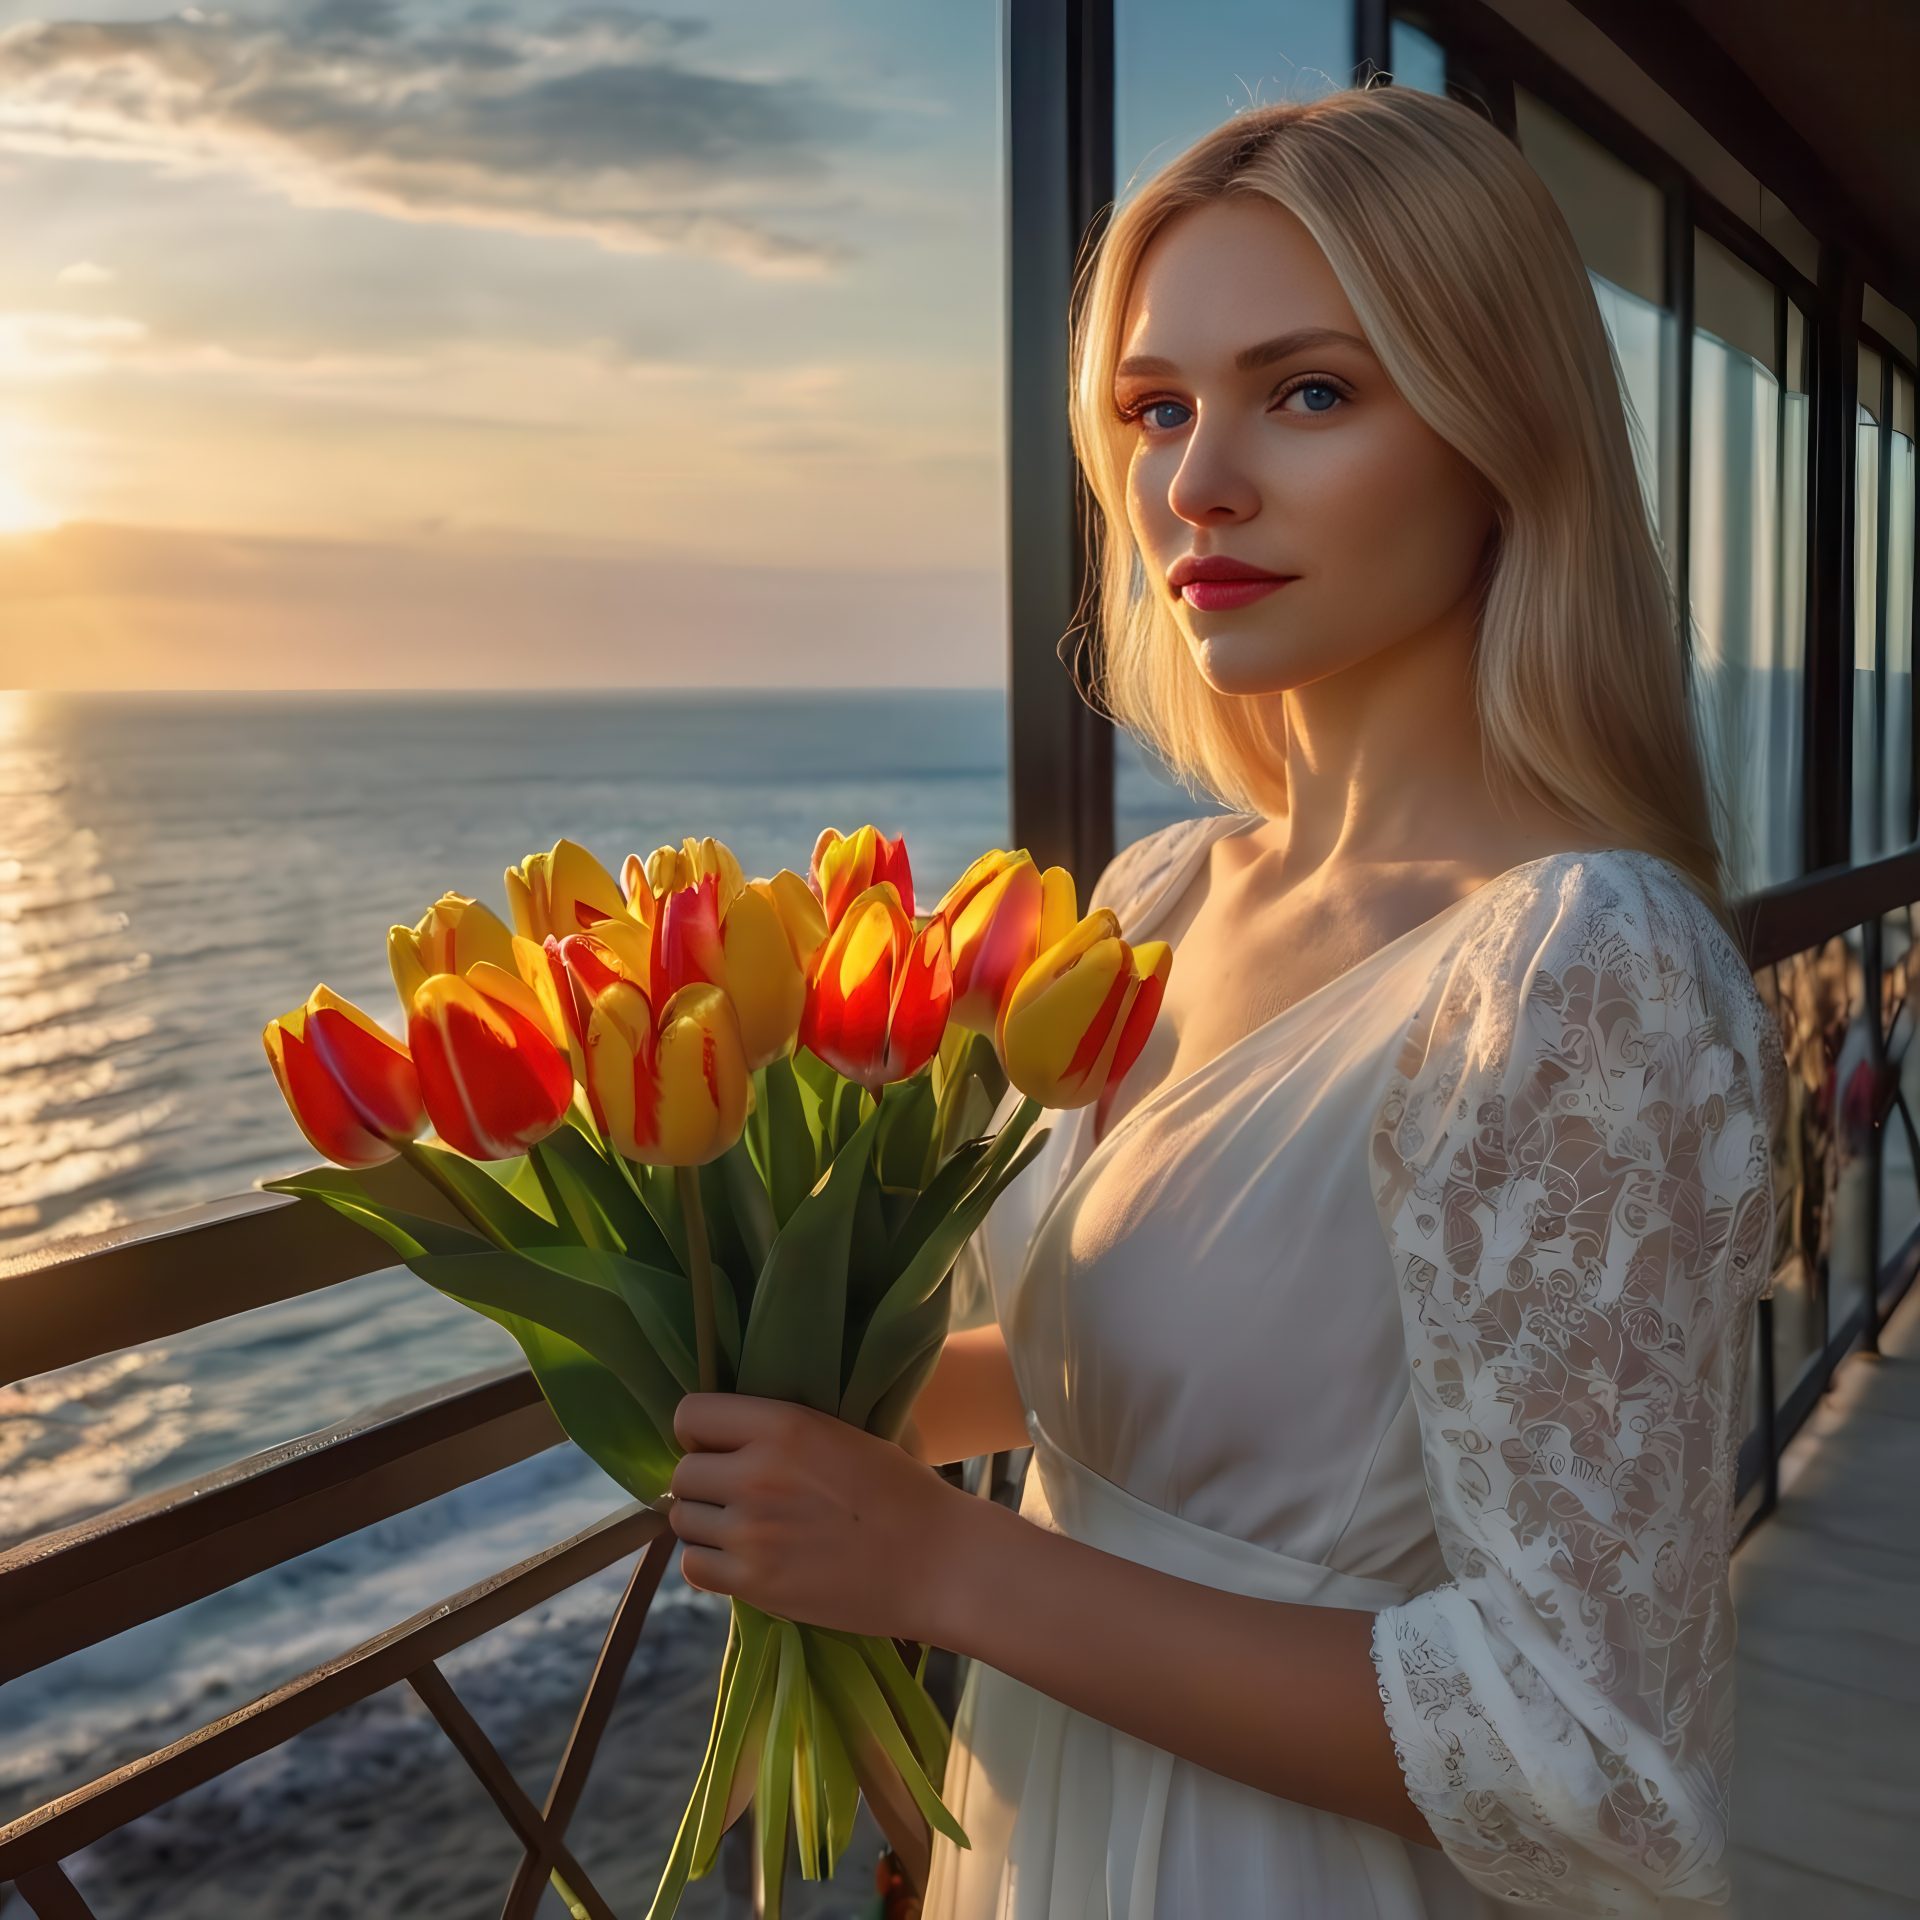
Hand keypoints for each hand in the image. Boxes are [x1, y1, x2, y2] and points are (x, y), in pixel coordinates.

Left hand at [667, 1392, 975, 1643]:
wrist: (937, 1561)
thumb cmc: (902, 1492)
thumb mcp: (840, 1434)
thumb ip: (781, 1434)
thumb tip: (731, 1439)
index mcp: (783, 1424)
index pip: (690, 1414)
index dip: (696, 1433)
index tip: (715, 1448)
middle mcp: (757, 1473)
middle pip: (682, 1474)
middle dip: (703, 1484)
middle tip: (735, 1497)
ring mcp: (751, 1530)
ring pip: (683, 1521)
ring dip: (707, 1525)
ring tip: (745, 1531)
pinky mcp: (754, 1582)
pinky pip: (695, 1566)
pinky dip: (712, 1564)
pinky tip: (745, 1560)